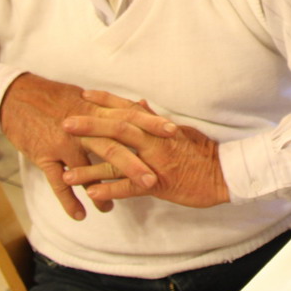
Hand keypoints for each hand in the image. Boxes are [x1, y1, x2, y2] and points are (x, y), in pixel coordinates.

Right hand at [0, 73, 158, 219]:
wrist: (17, 98)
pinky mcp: (44, 155)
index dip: (151, 124)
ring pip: (86, 170)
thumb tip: (139, 106)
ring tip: (111, 209)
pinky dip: (68, 201)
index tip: (174, 132)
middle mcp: (83, 127)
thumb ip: (113, 106)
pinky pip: (57, 182)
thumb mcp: (85, 97)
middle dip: (133, 165)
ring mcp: (63, 142)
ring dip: (100, 191)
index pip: (129, 116)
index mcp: (96, 110)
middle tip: (152, 180)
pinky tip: (79, 215)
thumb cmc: (55, 98)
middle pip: (112, 147)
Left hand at [60, 90, 229, 208]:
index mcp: (158, 128)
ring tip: (66, 173)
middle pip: (117, 130)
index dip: (105, 101)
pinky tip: (93, 195)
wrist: (225, 173)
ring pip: (118, 162)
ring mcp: (155, 162)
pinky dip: (112, 190)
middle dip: (90, 127)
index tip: (83, 94)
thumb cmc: (204, 152)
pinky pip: (132, 188)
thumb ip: (155, 119)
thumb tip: (138, 104)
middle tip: (64, 123)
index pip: (127, 110)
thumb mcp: (181, 130)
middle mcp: (154, 142)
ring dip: (91, 168)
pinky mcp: (160, 184)